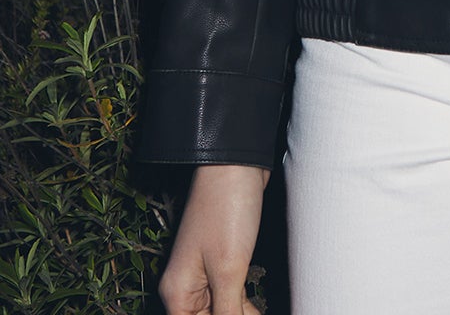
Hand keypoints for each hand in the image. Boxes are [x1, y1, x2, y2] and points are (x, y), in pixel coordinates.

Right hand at [157, 163, 269, 313]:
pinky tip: (257, 307)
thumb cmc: (225, 208)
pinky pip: (232, 295)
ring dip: (241, 313)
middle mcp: (187, 286)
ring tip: (257, 310)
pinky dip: (244, 304)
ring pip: (222, 311)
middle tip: (254, 312)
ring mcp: (205, 273)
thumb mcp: (229, 270)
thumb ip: (228, 313)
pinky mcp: (223, 261)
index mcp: (178, 292)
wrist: (237, 163)